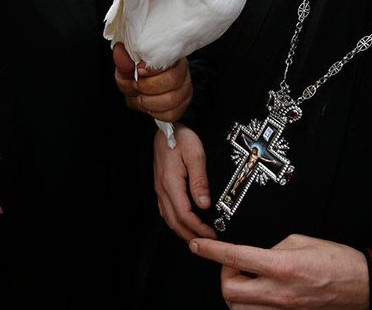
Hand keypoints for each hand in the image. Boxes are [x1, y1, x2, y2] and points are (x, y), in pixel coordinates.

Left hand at [112, 42, 191, 121]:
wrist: (139, 94)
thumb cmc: (135, 78)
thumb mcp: (125, 68)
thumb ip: (123, 60)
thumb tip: (120, 50)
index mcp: (170, 56)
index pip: (169, 60)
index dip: (152, 69)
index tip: (138, 71)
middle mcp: (182, 71)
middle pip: (173, 80)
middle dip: (149, 87)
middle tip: (137, 86)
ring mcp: (185, 89)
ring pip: (173, 99)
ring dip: (151, 102)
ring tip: (142, 98)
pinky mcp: (183, 105)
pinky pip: (172, 113)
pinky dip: (157, 113)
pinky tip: (151, 107)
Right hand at [153, 123, 216, 240]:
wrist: (166, 128)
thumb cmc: (181, 138)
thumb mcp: (195, 155)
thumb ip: (199, 181)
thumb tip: (204, 205)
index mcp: (171, 183)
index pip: (184, 214)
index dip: (198, 228)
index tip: (213, 234)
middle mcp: (162, 189)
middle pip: (174, 221)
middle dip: (190, 235)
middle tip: (208, 244)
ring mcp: (159, 189)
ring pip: (168, 218)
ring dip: (182, 230)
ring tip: (198, 238)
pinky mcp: (161, 186)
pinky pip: (166, 210)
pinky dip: (176, 221)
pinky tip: (185, 223)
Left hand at [190, 234, 368, 309]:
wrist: (363, 285)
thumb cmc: (338, 261)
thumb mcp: (300, 241)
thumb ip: (271, 247)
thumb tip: (254, 254)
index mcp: (281, 266)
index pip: (234, 257)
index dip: (210, 250)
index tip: (197, 245)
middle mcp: (278, 292)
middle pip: (229, 290)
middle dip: (224, 275)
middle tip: (234, 264)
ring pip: (238, 308)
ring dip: (235, 291)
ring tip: (248, 277)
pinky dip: (250, 304)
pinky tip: (258, 291)